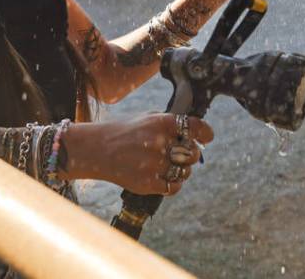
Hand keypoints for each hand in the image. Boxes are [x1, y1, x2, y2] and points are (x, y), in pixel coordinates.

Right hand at [68, 113, 212, 195]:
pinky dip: (174, 183)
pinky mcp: (147, 183)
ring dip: (184, 169)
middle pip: (192, 153)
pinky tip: (167, 177)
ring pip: (185, 171)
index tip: (208, 137)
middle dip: (192, 154)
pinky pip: (173, 186)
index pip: (194, 127)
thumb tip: (195, 131)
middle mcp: (158, 143)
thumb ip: (169, 123)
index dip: (205, 133)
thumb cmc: (123, 131)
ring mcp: (153, 164)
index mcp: (160, 123)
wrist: (96, 150)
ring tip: (173, 165)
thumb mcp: (146, 118)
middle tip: (185, 153)